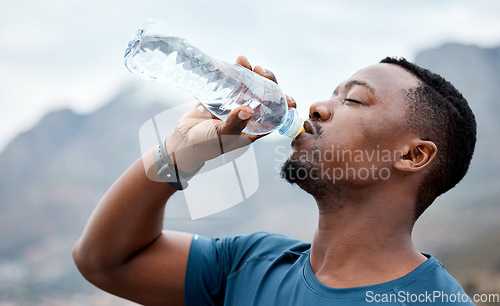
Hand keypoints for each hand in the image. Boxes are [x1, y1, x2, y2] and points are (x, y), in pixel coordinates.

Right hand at [164, 56, 296, 173]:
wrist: (183, 140)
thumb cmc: (204, 146)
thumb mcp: (221, 137)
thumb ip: (234, 124)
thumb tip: (248, 110)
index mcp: (255, 129)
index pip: (276, 116)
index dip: (284, 106)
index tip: (285, 96)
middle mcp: (249, 116)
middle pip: (266, 97)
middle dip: (267, 83)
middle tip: (261, 71)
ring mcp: (237, 104)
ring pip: (251, 87)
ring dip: (253, 74)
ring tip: (247, 63)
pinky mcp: (224, 97)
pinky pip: (235, 82)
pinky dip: (237, 72)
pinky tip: (238, 62)